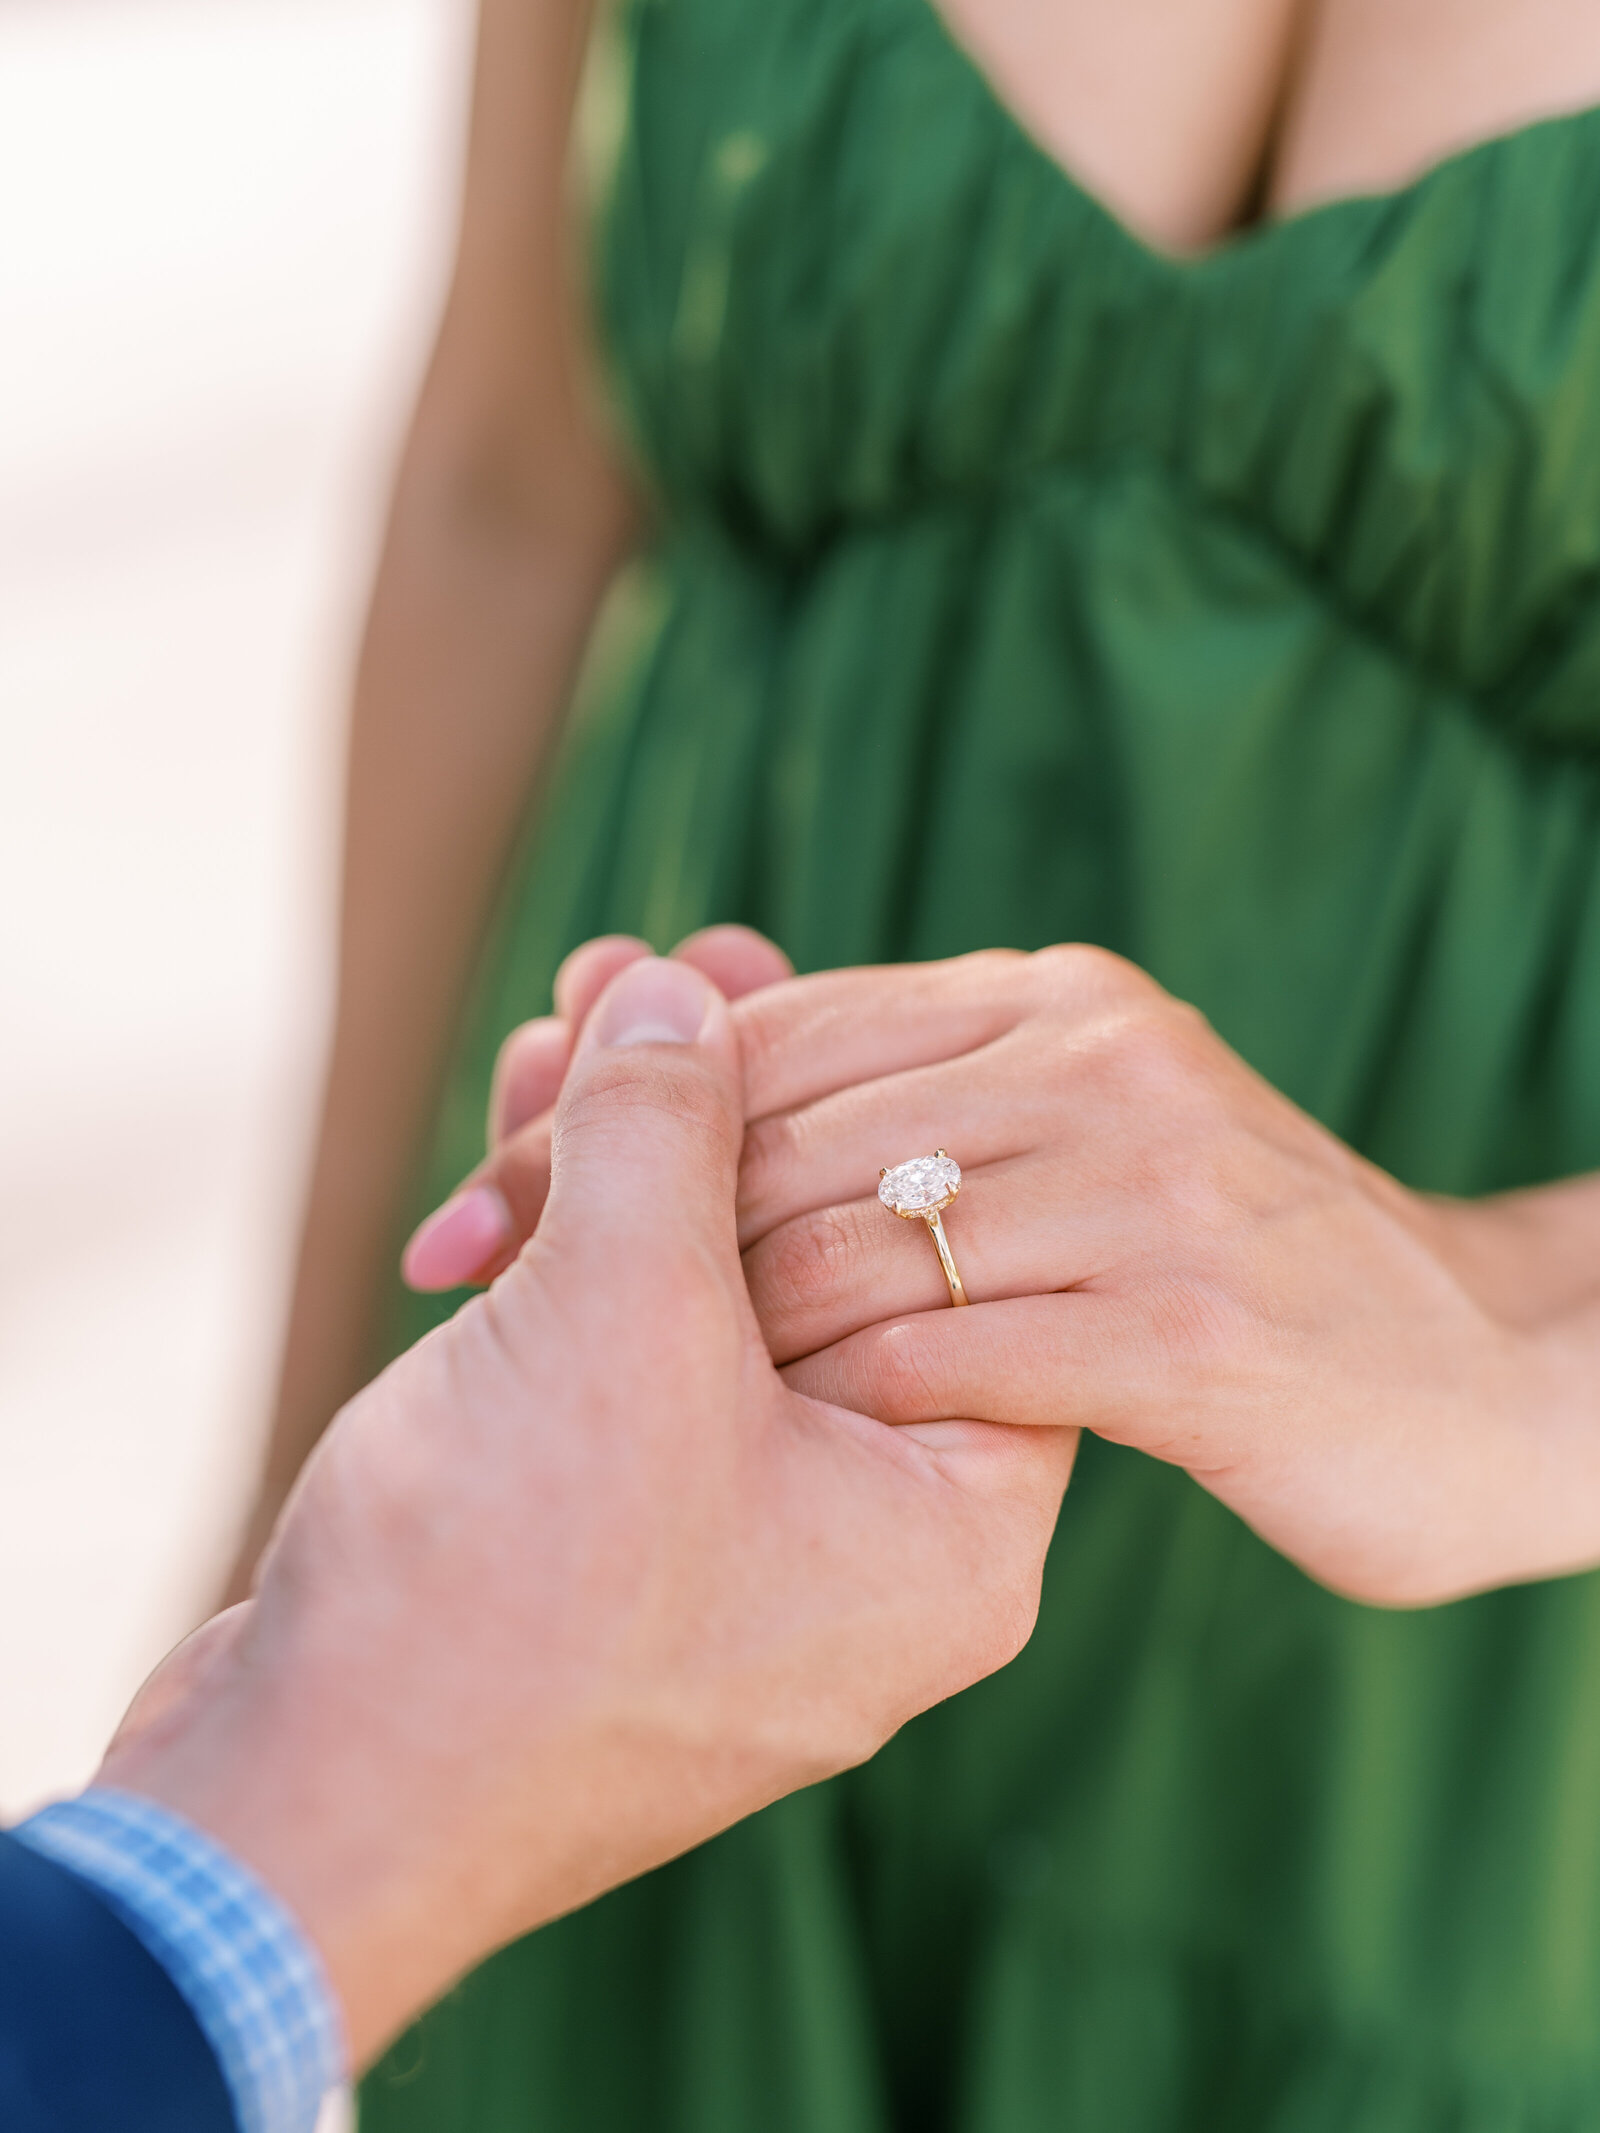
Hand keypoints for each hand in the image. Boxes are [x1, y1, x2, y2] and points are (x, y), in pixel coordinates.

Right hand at [100, 954, 1072, 2065]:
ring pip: (712, 1309)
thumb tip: (688, 988)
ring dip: (631, 1163)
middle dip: (722, 1114)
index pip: (969, 1268)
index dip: (869, 1107)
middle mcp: (871, 1554)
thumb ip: (671, 1128)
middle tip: (668, 979)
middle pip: (827, 1267)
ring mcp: (740, 1564)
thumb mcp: (617, 1311)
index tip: (796, 994)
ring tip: (576, 1012)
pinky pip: (632, 1376)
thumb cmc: (501, 1594)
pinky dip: (579, 1258)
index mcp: (953, 1529)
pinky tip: (526, 1131)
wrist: (297, 1812)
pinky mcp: (619, 1559)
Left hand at [443, 939, 1599, 1607]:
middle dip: (600, 1208)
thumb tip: (698, 1081)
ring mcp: (1151, 1183)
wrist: (1477, 1377)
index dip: (608, 1108)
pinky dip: (839, 1399)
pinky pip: (955, 1351)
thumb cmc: (1233, 1277)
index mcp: (1049, 1001)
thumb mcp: (1087, 1147)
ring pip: (846, 1234)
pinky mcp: (1194, 1325)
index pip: (775, 1029)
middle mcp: (1095, 1058)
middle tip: (472, 1284)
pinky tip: (776, 1452)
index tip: (478, 1202)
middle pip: (779, 1120)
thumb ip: (928, 1108)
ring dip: (702, 1325)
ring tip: (603, 1393)